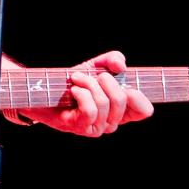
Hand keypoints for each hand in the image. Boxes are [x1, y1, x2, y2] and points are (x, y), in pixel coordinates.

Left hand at [19, 51, 152, 136]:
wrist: (43, 88)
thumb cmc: (72, 80)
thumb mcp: (95, 66)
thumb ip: (112, 60)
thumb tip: (121, 67)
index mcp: (119, 110)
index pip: (144, 110)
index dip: (139, 94)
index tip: (124, 79)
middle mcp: (110, 122)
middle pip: (124, 99)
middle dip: (106, 79)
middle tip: (93, 75)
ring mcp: (95, 127)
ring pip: (105, 102)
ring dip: (88, 83)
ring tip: (76, 79)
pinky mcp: (79, 127)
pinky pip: (90, 110)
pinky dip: (81, 93)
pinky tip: (73, 90)